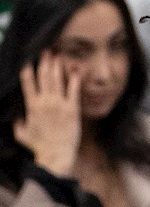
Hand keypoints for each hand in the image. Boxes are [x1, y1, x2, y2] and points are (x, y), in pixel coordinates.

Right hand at [14, 51, 81, 177]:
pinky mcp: (72, 108)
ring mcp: (59, 105)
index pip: (28, 86)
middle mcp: (45, 103)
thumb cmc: (39, 146)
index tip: (27, 62)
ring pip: (57, 81)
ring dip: (57, 66)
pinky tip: (75, 68)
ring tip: (58, 55)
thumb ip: (19, 124)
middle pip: (44, 78)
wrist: (56, 154)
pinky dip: (74, 78)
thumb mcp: (23, 135)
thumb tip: (18, 118)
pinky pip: (73, 90)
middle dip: (44, 63)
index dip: (27, 73)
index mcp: (32, 108)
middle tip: (47, 51)